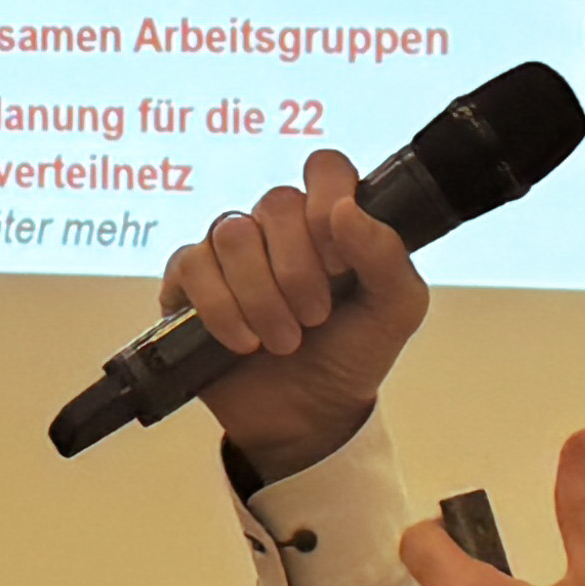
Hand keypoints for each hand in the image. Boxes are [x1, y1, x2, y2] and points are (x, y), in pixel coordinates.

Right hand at [160, 148, 425, 481]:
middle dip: (298, 270)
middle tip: (315, 318)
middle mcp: (277, 226)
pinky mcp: (189, 281)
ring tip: (284, 341)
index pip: (324, 167)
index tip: (338, 263)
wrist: (309, 418)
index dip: (327, 204)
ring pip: (232, 233)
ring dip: (262, 296)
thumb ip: (387, 255)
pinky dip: (222, 309)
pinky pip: (192, 266)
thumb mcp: (396, 310)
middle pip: (275, 203)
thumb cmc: (353, 354)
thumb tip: (345, 209)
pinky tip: (244, 343)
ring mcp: (230, 251)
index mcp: (329, 219)